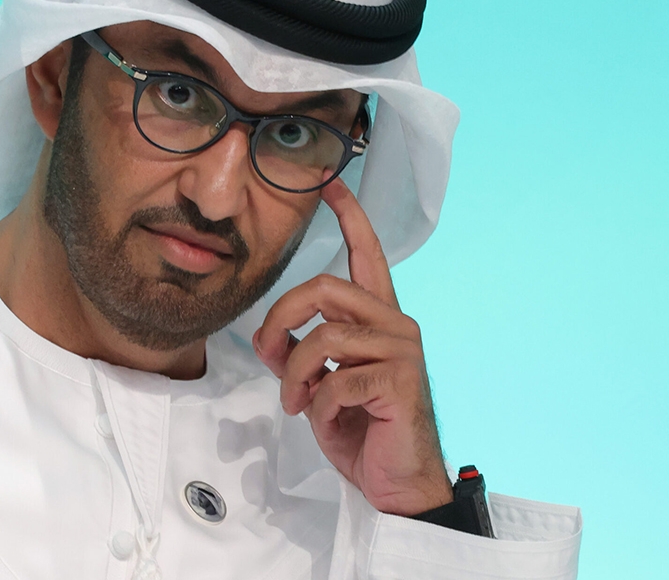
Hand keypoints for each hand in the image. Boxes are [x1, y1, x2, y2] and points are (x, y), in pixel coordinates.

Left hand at [252, 179, 451, 515]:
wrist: (395, 484)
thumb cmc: (360, 430)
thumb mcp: (318, 384)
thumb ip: (299, 351)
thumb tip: (266, 336)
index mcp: (378, 318)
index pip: (366, 255)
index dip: (350, 217)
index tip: (330, 185)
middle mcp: (395, 323)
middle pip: (324, 288)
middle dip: (281, 318)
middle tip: (268, 354)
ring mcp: (402, 349)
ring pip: (323, 337)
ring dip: (294, 374)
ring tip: (295, 402)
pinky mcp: (401, 379)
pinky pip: (335, 379)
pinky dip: (317, 404)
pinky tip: (323, 420)